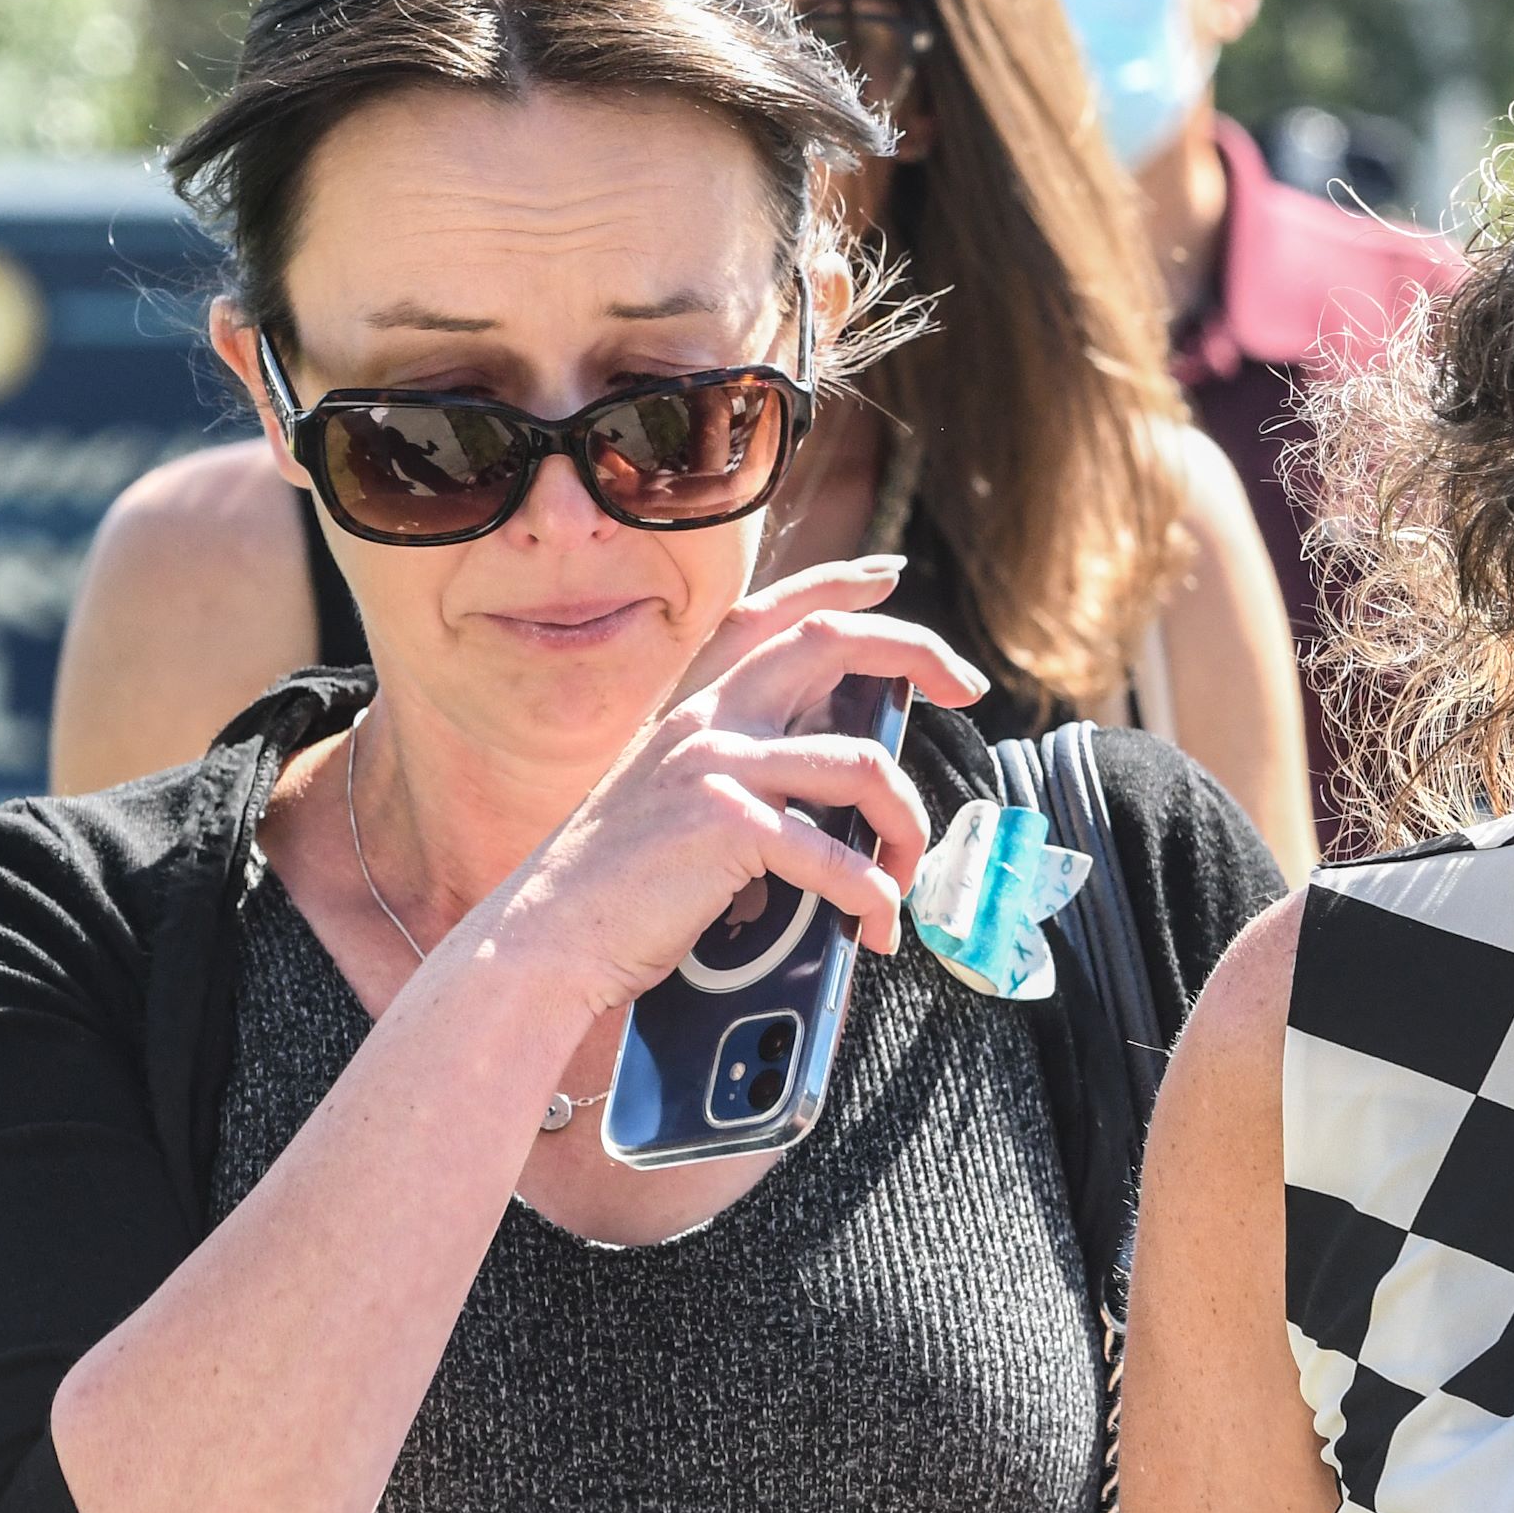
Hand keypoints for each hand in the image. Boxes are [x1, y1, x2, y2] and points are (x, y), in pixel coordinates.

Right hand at [476, 559, 988, 1010]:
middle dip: (917, 650)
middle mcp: (708, 719)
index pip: (772, 615)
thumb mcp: (674, 800)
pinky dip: (872, 894)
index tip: (891, 575)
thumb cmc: (617, 886)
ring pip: (862, 762)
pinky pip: (834, 855)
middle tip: (968, 689)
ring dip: (908, 823)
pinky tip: (877, 922)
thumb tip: (833, 781)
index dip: (837, 583)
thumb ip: (737, 771)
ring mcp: (716, 765)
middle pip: (831, 641)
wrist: (545, 937)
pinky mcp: (724, 826)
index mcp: (697, 708)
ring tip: (905, 875)